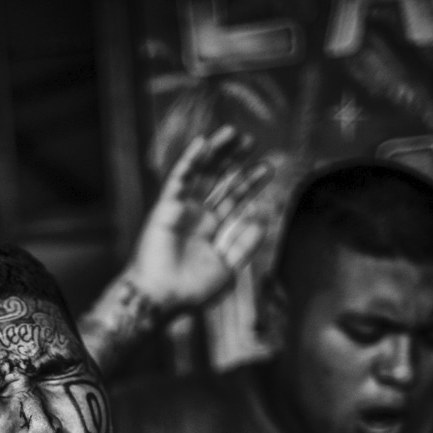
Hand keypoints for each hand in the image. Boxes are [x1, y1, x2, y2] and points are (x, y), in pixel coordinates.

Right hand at [127, 126, 271, 311]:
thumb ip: (246, 244)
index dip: (251, 183)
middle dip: (236, 161)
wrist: (164, 299)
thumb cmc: (192, 291)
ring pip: (201, 174)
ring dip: (216, 153)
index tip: (269, 167)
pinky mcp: (166, 207)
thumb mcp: (229, 268)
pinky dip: (190, 161)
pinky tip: (203, 143)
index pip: (235, 200)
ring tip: (234, 133)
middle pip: (219, 181)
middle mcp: (197, 217)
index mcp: (212, 231)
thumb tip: (263, 217)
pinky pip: (179, 179)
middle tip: (253, 141)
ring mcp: (182, 210)